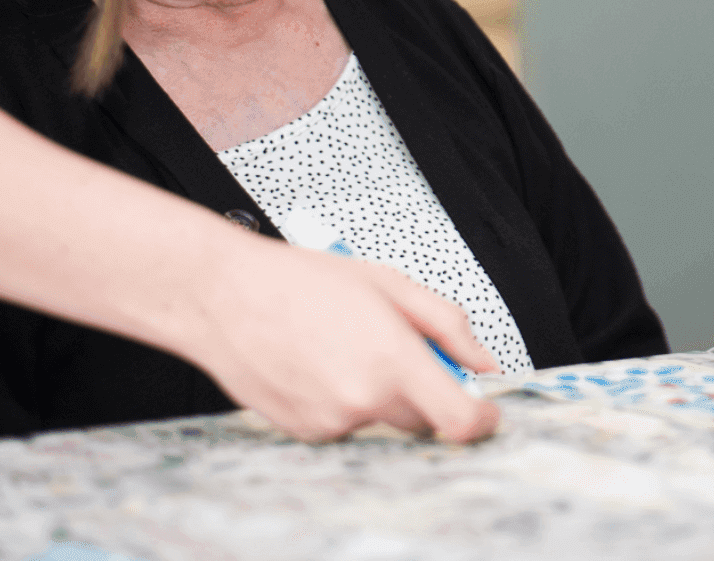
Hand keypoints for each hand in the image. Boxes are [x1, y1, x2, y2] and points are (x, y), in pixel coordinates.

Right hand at [186, 237, 501, 444]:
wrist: (226, 297)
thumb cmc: (301, 281)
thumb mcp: (390, 283)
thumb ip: (448, 325)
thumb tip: (481, 360)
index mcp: (393, 359)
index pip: (459, 419)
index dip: (483, 419)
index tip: (487, 409)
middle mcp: (364, 398)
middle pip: (423, 420)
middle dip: (425, 392)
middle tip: (401, 349)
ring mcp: (331, 421)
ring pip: (381, 420)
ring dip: (379, 392)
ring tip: (346, 345)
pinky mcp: (304, 432)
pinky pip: (345, 424)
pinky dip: (345, 400)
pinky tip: (320, 362)